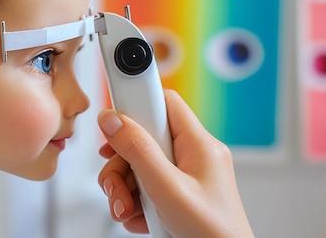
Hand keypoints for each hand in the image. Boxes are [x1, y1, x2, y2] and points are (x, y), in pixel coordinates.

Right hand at [97, 89, 253, 237]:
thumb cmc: (214, 233)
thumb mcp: (168, 189)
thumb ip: (139, 152)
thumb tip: (113, 120)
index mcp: (199, 144)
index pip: (165, 101)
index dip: (137, 103)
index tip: (112, 112)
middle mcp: (193, 156)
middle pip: (144, 138)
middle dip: (122, 163)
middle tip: (117, 184)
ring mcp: (186, 176)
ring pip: (141, 165)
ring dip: (124, 188)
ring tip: (126, 210)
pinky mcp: (178, 194)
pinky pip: (147, 186)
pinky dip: (136, 203)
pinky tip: (139, 218)